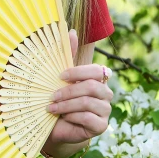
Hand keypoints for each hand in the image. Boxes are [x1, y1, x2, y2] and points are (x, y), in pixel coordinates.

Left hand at [45, 29, 112, 146]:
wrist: (57, 125)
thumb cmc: (60, 97)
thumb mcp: (61, 76)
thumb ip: (67, 54)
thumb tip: (71, 31)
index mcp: (99, 78)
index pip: (96, 70)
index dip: (78, 72)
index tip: (60, 76)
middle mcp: (106, 93)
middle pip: (91, 87)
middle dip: (68, 91)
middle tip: (52, 96)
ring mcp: (106, 110)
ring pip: (87, 103)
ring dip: (66, 105)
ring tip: (52, 107)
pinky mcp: (101, 126)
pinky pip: (87, 118)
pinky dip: (72, 117)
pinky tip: (64, 118)